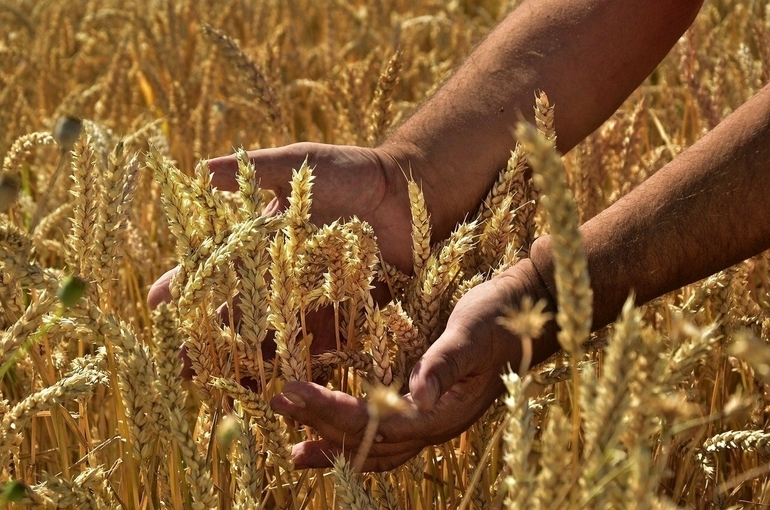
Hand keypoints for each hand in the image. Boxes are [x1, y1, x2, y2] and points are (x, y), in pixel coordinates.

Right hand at [147, 142, 416, 373]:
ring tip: (221, 389)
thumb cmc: (354, 172)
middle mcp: (284, 276)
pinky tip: (281, 389)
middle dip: (210, 339)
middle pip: (239, 312)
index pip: (218, 266)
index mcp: (265, 242)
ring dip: (248, 363)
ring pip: (273, 337)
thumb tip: (203, 169)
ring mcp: (314, 299)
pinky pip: (321, 344)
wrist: (412, 191)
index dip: (188, 285)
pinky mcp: (348, 315)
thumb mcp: (303, 166)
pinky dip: (301, 366)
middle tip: (180, 367)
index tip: (157, 306)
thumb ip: (260, 169)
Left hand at [270, 259, 559, 471]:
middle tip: (277, 404)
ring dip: (335, 448)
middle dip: (319, 426)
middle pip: (370, 443)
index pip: (374, 423)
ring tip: (296, 452)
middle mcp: (436, 426)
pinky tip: (334, 436)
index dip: (329, 411)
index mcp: (444, 413)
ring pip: (378, 451)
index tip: (289, 392)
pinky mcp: (429, 407)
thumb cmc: (499, 317)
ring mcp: (434, 420)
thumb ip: (444, 364)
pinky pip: (387, 438)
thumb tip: (417, 397)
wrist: (529, 311)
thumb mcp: (470, 332)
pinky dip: (357, 442)